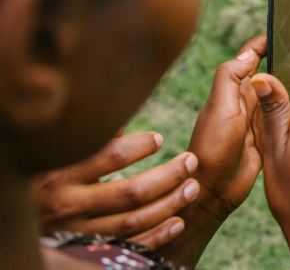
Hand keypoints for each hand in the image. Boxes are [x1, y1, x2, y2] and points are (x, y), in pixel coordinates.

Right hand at [32, 132, 199, 249]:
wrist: (17, 224)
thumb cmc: (41, 180)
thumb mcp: (54, 158)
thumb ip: (88, 140)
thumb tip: (121, 116)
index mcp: (62, 175)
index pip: (111, 157)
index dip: (140, 146)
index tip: (160, 139)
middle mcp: (71, 206)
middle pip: (132, 192)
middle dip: (169, 176)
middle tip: (191, 161)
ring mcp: (82, 234)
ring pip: (136, 221)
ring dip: (171, 204)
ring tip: (193, 187)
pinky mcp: (92, 252)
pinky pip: (131, 247)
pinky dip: (158, 236)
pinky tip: (178, 221)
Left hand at [157, 36, 266, 266]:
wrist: (214, 188)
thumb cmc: (212, 147)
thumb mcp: (220, 107)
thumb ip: (230, 77)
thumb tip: (249, 52)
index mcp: (232, 87)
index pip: (250, 55)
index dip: (264, 41)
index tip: (285, 28)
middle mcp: (245, 98)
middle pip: (267, 70)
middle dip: (284, 58)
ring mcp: (258, 117)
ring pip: (278, 91)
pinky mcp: (268, 134)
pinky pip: (285, 114)